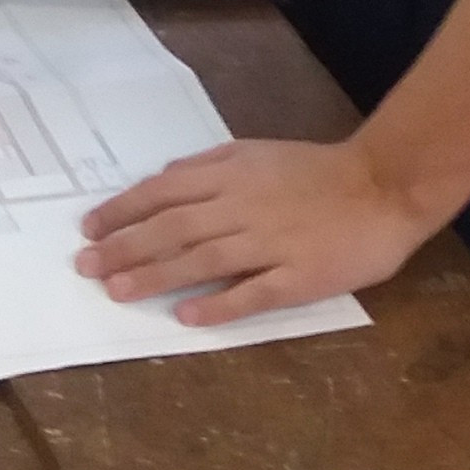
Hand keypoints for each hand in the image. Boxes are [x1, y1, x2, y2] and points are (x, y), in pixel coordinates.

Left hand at [73, 135, 446, 325]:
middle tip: (86, 267)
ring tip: (118, 292)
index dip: (122, 211)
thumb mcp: (255, 152)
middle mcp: (242, 207)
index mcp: (230, 176)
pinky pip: (254, 292)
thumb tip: (162, 176)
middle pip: (173, 227)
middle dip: (124, 246)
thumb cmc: (316, 170)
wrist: (383, 186)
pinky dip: (219, 304)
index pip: (162, 193)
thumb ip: (208, 166)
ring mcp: (271, 242)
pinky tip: (188, 317)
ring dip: (157, 276)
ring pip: (203, 259)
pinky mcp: (300, 275)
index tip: (88, 229)